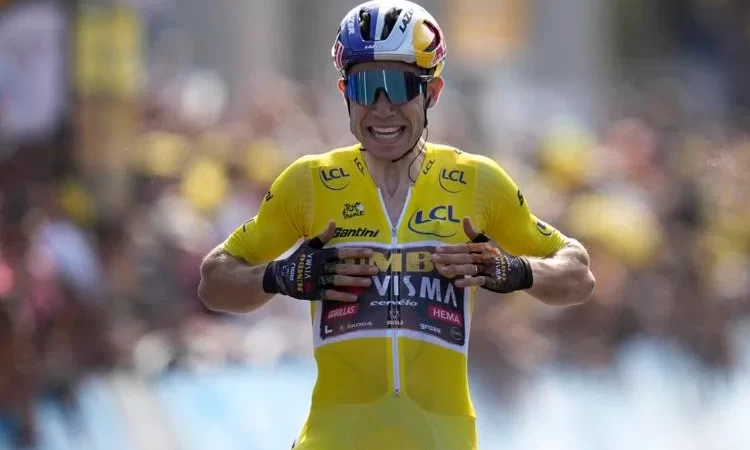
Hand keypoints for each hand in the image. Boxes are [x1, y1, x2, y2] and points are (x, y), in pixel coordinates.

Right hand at [262, 221, 377, 301]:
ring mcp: (317, 281)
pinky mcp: (314, 293)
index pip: (341, 253)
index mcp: (320, 255)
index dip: (356, 253)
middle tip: (375, 270)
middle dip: (360, 269)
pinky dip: (342, 296)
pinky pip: (330, 294)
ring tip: (369, 283)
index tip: (371, 253)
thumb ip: (323, 236)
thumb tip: (333, 222)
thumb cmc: (298, 259)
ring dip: (354, 282)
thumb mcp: (309, 245)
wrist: (281, 276)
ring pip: (338, 281)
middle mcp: (320, 267)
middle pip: (342, 268)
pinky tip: (354, 296)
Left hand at [431, 217, 532, 292]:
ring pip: (470, 268)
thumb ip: (474, 233)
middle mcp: (485, 256)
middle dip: (449, 258)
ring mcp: (489, 269)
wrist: (518, 270)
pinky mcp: (493, 281)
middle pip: (465, 257)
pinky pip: (479, 281)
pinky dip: (468, 282)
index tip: (437, 249)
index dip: (451, 248)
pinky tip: (457, 282)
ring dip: (456, 269)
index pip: (464, 247)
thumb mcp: (487, 242)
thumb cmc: (498, 255)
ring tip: (442, 269)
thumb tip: (465, 218)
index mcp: (483, 246)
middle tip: (434, 259)